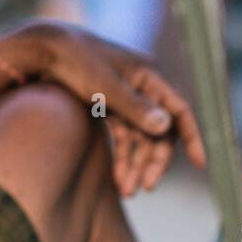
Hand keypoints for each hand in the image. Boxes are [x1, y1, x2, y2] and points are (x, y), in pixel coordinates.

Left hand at [0, 21, 206, 194]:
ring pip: (140, 138)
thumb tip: (166, 126)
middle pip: (159, 131)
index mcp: (148, 76)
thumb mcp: (104, 86)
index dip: (192, 136)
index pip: (180, 110)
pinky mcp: (106, 107)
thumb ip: (135, 107)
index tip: (199, 163)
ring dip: (135, 164)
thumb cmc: (75, 62)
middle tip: (145, 187)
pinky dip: (121, 156)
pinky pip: (122, 137)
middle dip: (153, 160)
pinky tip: (117, 179)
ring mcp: (124, 98)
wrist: (42, 50)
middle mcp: (141, 87)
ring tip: (125, 191)